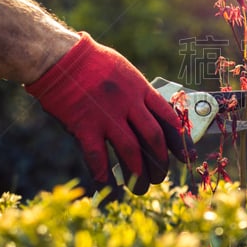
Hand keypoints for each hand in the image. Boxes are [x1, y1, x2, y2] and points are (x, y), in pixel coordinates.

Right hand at [26, 32, 195, 194]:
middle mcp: (128, 104)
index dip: (180, 141)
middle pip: (153, 139)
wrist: (61, 58)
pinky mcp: (83, 125)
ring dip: (137, 174)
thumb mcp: (126, 71)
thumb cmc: (93, 62)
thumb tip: (155, 116)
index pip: (168, 118)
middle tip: (160, 178)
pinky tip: (107, 184)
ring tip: (139, 188)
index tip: (186, 156)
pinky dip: (103, 173)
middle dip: (160, 163)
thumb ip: (139, 93)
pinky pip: (97, 156)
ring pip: (131, 152)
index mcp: (140, 88)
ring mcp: (106, 115)